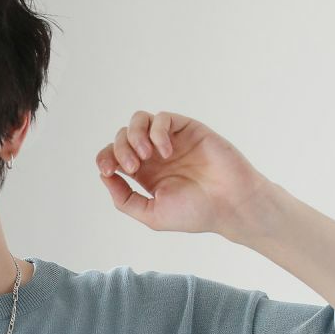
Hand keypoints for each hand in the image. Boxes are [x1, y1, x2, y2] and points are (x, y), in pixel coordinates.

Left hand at [94, 110, 271, 237]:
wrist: (229, 204)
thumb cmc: (195, 213)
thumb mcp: (151, 214)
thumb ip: (125, 199)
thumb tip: (105, 176)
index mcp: (144, 175)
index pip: (113, 156)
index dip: (105, 158)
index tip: (108, 170)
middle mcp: (155, 155)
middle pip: (121, 137)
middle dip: (119, 150)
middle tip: (133, 168)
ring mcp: (171, 140)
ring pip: (139, 120)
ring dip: (135, 136)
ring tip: (146, 157)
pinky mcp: (187, 129)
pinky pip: (163, 118)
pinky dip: (158, 132)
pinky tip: (167, 152)